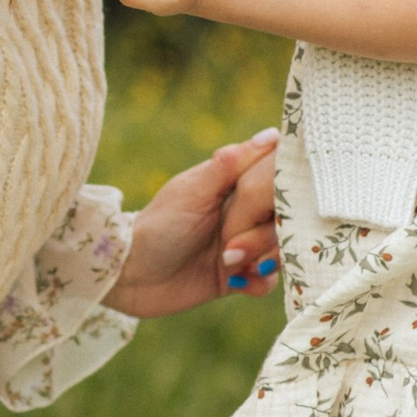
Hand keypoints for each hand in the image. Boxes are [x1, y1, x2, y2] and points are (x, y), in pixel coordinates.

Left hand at [107, 130, 280, 316]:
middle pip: (285, 216)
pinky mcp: (239, 275)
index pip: (277, 176)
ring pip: (281, 248)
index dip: (283, 189)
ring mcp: (242, 243)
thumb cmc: (157, 226)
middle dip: (265, 234)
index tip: (272, 204)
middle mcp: (243, 211)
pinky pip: (269, 279)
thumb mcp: (193, 192)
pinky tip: (238, 282)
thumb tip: (272, 134)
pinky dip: (258, 281)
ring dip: (259, 258)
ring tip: (229, 263)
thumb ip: (230, 165)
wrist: (131, 276)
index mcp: (233, 183)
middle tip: (231, 244)